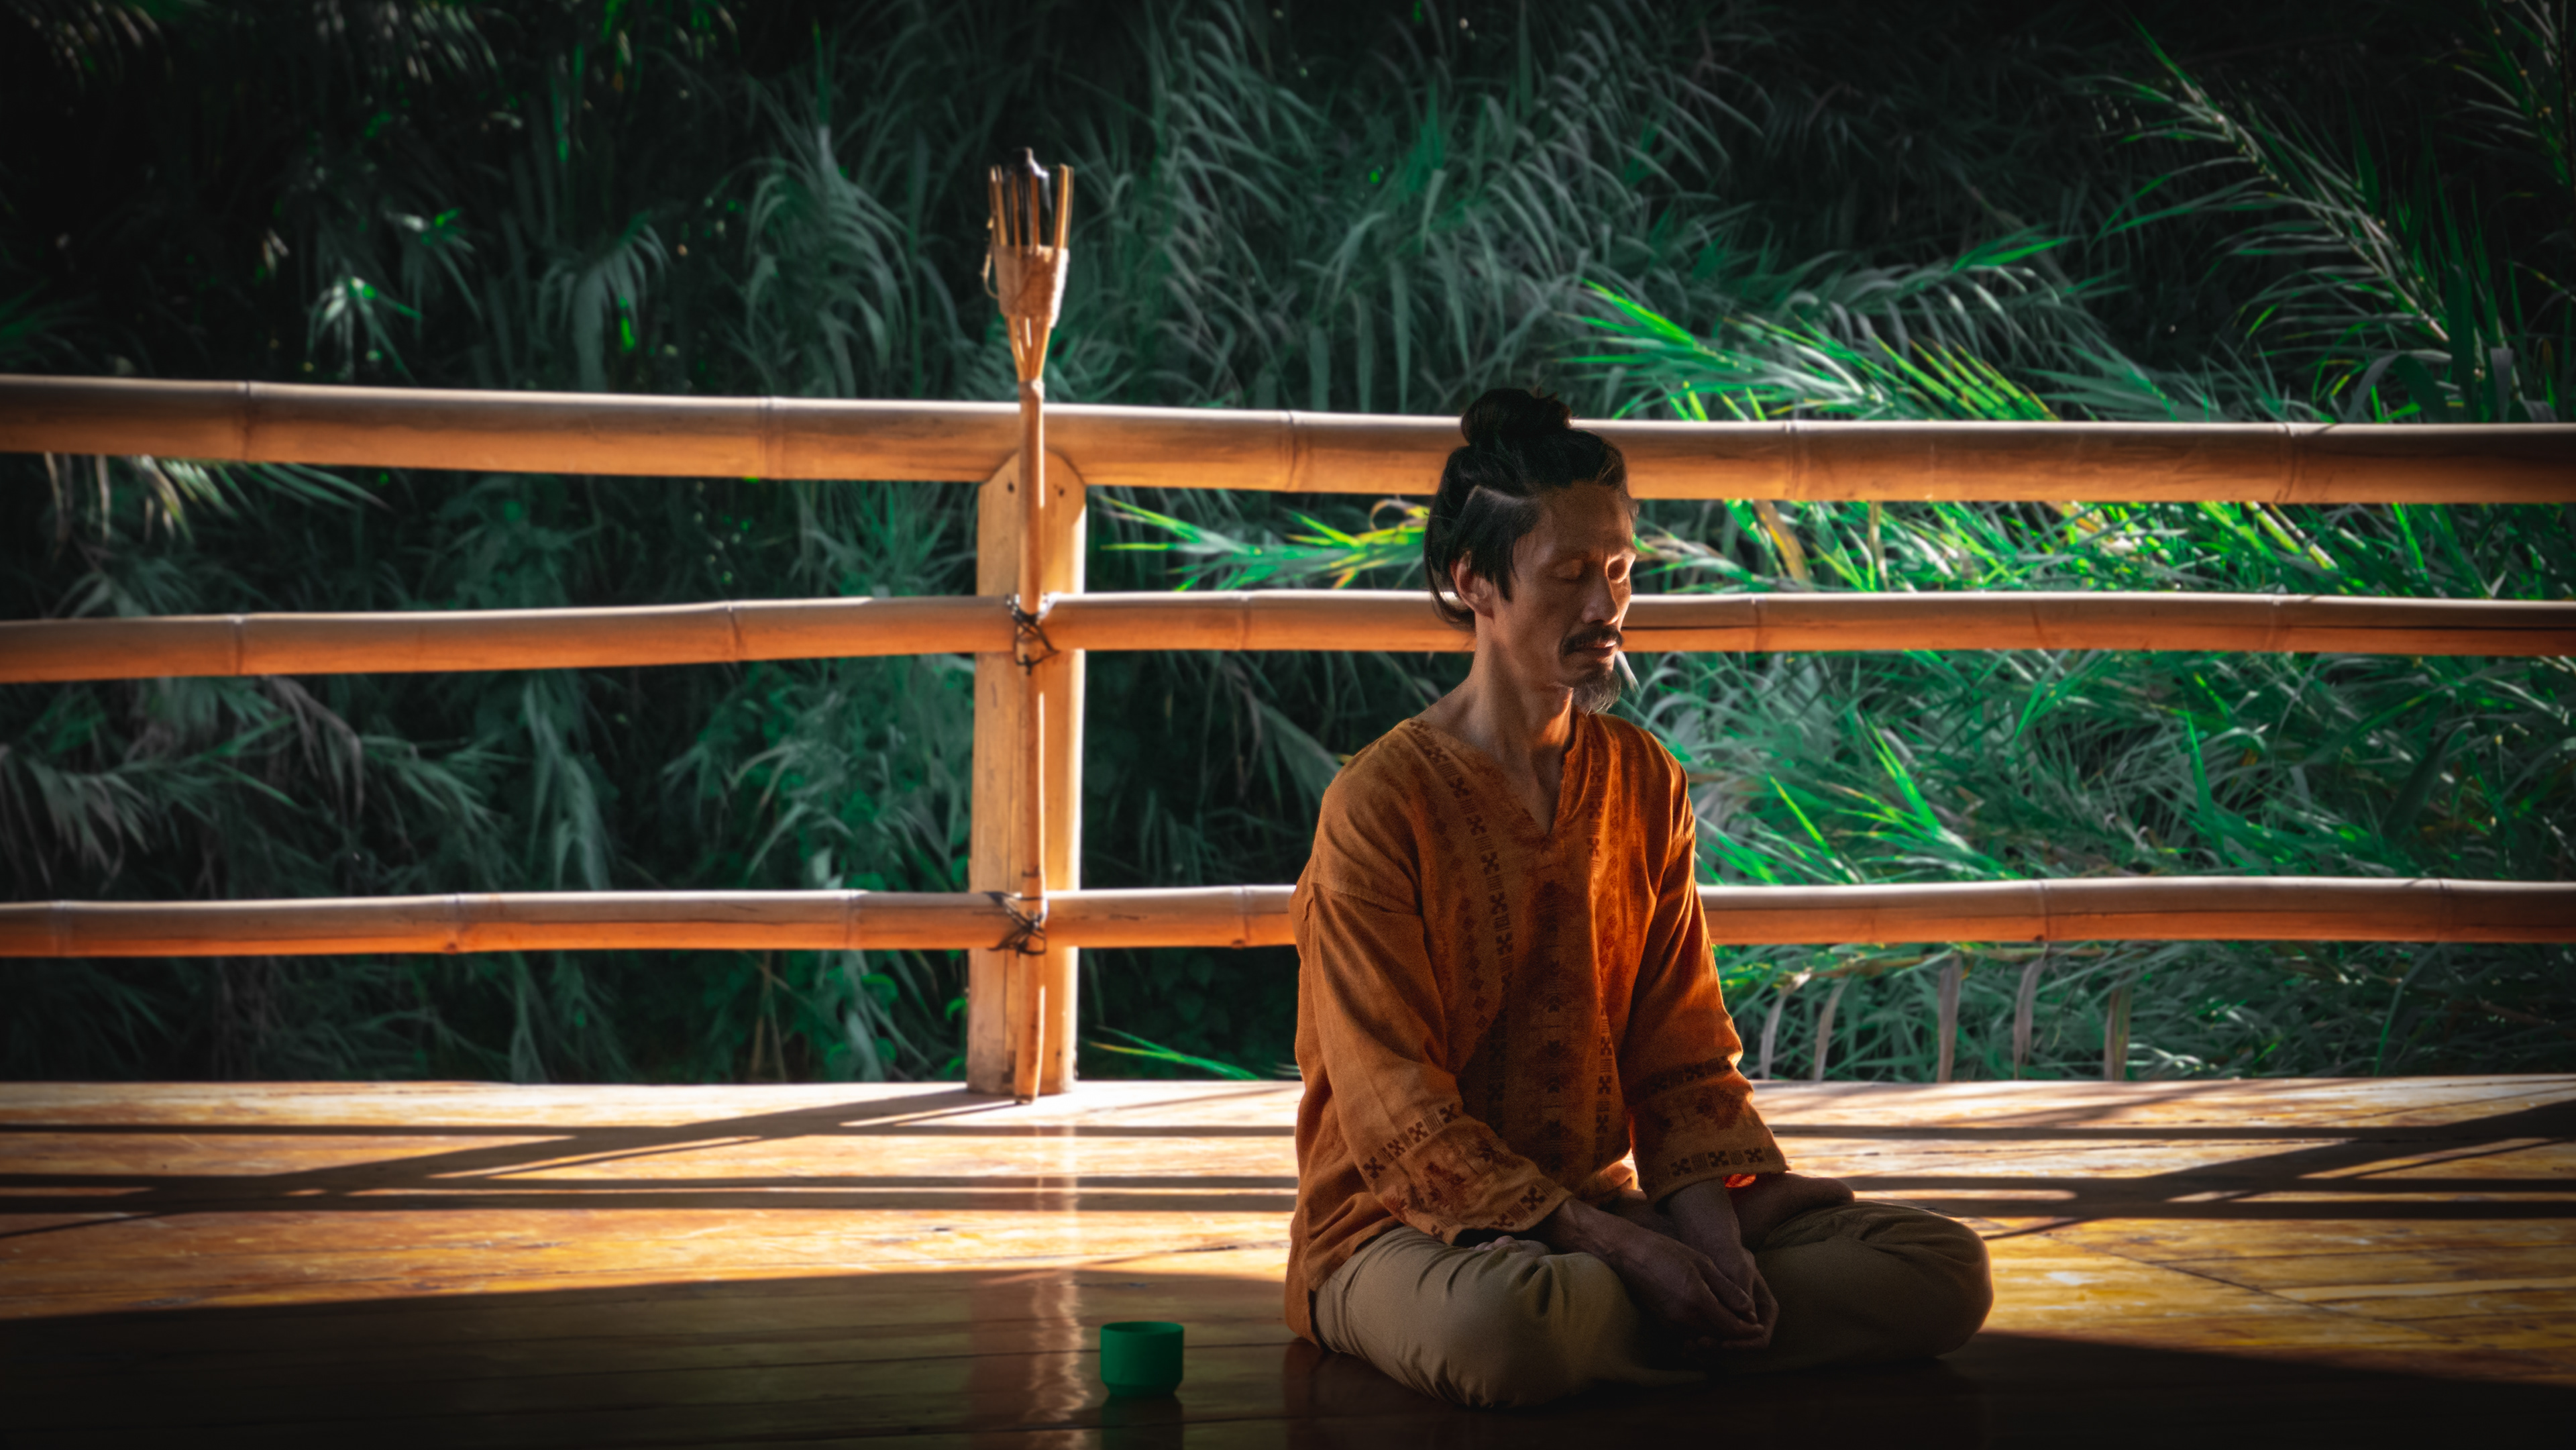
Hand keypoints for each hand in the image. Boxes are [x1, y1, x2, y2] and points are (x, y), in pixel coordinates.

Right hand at [1658, 1180, 1777, 1351]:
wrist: (1631, 1255)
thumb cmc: (1668, 1252)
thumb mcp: (1703, 1263)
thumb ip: (1727, 1289)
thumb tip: (1749, 1309)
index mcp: (1697, 1302)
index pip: (1731, 1328)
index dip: (1749, 1330)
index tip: (1759, 1327)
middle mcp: (1684, 1319)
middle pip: (1720, 1338)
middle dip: (1737, 1337)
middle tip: (1750, 1328)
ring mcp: (1671, 1324)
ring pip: (1705, 1339)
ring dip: (1721, 1337)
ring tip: (1733, 1326)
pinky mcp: (1663, 1324)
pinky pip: (1689, 1336)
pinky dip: (1704, 1335)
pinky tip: (1710, 1324)